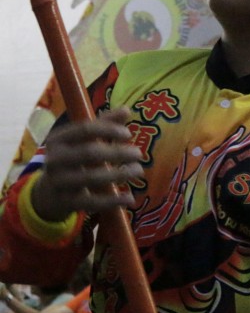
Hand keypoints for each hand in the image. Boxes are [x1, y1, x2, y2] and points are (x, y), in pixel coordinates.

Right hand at [32, 107, 142, 221]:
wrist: (48, 194)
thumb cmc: (71, 161)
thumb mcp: (81, 142)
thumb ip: (103, 125)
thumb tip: (126, 110)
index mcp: (58, 140)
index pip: (84, 129)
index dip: (107, 130)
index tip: (128, 134)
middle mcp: (55, 159)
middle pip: (90, 153)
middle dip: (118, 152)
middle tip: (138, 154)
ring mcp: (59, 182)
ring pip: (92, 178)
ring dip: (120, 174)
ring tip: (139, 171)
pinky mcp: (66, 202)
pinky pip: (92, 202)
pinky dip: (113, 200)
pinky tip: (130, 198)